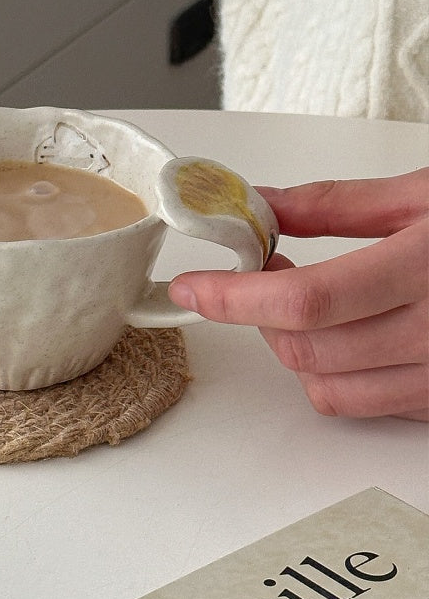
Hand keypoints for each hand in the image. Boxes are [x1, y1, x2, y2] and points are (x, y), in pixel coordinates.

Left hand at [169, 169, 428, 420]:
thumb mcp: (424, 194)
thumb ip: (336, 203)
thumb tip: (262, 205)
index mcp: (427, 268)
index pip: (305, 300)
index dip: (235, 296)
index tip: (192, 286)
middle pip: (307, 349)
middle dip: (257, 316)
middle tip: (255, 273)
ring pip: (329, 387)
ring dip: (290, 347)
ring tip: (296, 303)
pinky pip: (367, 404)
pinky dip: (332, 373)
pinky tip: (342, 332)